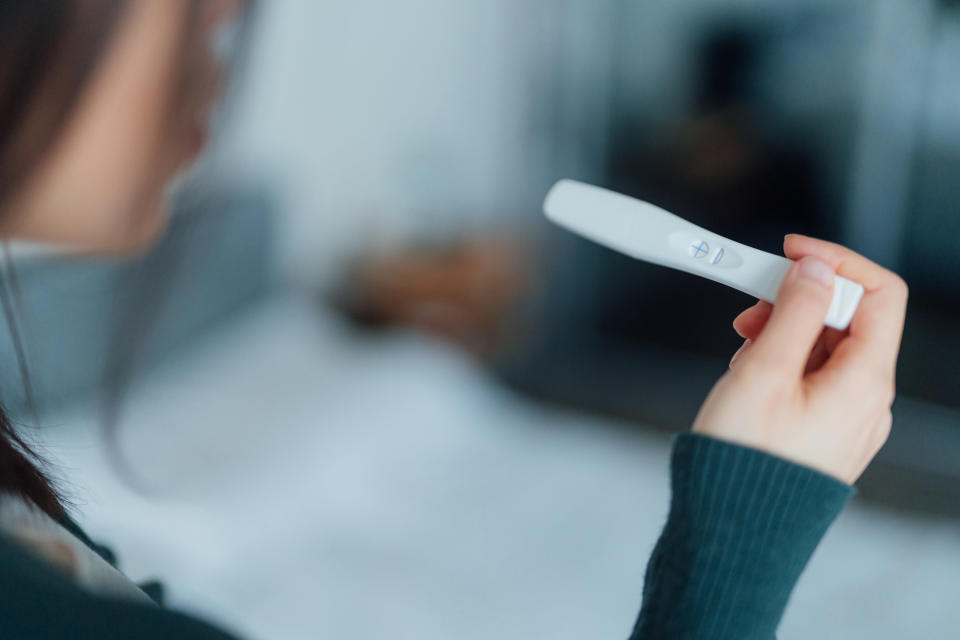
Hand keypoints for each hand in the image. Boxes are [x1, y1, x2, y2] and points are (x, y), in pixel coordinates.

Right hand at [692, 234, 908, 483]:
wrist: (731, 529)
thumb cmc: (745, 462)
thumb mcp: (765, 371)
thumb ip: (794, 312)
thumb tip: (814, 271)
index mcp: (864, 382)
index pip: (880, 294)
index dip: (836, 262)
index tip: (793, 252)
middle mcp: (866, 401)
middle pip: (849, 319)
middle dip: (798, 300)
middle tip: (751, 307)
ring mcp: (846, 419)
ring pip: (826, 348)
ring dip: (785, 332)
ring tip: (743, 349)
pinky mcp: (822, 432)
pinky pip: (813, 378)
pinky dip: (783, 362)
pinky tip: (750, 374)